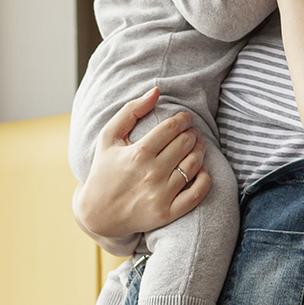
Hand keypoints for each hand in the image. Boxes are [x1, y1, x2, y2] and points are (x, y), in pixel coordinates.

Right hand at [72, 88, 209, 247]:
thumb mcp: (108, 137)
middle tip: (192, 132)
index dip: (183, 119)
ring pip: (194, 165)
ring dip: (200, 151)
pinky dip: (205, 179)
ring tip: (197, 146)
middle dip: (193, 133)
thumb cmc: (104, 170)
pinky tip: (201, 170)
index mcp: (138, 152)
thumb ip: (131, 111)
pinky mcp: (167, 213)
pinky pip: (197, 193)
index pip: (172, 127)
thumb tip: (156, 91)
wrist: (99, 214)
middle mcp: (152, 174)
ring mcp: (160, 195)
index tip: (185, 118)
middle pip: (185, 144)